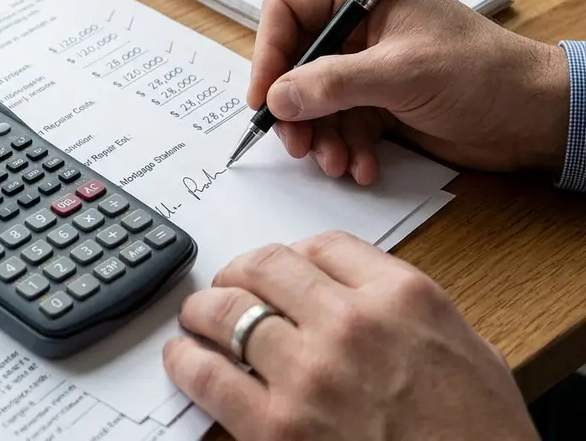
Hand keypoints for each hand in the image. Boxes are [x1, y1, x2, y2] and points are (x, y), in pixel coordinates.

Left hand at [162, 232, 537, 440]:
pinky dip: (186, 360)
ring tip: (197, 319)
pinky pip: (207, 375)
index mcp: (403, 297)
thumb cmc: (483, 436)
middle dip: (238, 273)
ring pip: (226, 310)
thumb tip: (351, 293)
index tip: (281, 269)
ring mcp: (310, 373)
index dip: (293, 255)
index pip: (324, 246)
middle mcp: (351, 323)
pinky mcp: (277, 426)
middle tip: (227, 287)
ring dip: (203, 311)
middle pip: (265, 266)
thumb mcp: (467, 349)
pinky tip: (184, 358)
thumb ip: (404, 310)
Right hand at [250, 0, 569, 183]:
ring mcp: (366, 66)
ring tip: (336, 163)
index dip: (268, 53)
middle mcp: (358, 26)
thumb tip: (277, 98)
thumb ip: (333, 84)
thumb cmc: (481, 74)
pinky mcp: (376, 101)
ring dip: (320, 137)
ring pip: (313, 101)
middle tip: (295, 143)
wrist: (533, 117)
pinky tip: (362, 166)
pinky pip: (338, 124)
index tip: (264, 98)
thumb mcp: (400, 73)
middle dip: (294, 108)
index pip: (287, 11)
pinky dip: (344, 148)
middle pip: (294, 62)